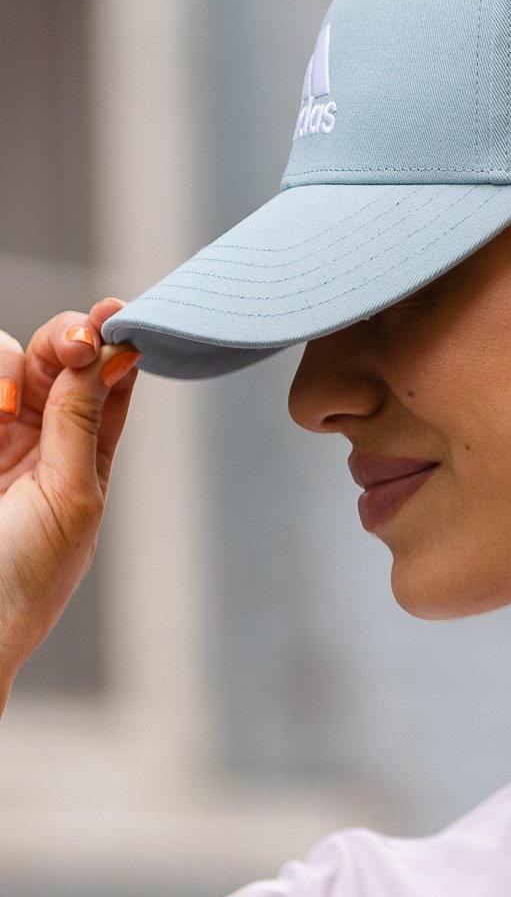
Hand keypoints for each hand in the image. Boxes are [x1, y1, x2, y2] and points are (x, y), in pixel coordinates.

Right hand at [0, 298, 140, 693]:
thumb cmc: (22, 581)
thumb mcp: (71, 500)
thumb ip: (81, 423)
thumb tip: (110, 353)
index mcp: (80, 452)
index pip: (105, 378)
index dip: (113, 340)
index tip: (114, 315)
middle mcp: (32, 433)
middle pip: (53, 353)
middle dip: (63, 337)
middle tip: (73, 346)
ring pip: (1, 356)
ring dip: (6, 364)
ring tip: (2, 410)